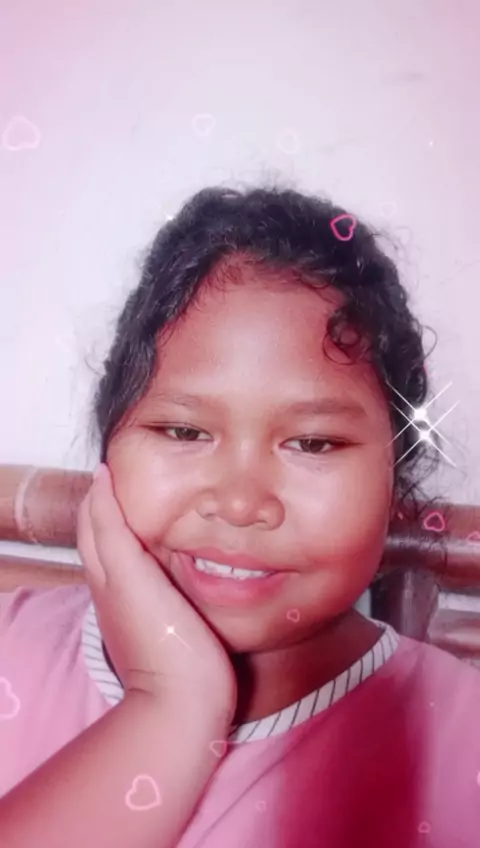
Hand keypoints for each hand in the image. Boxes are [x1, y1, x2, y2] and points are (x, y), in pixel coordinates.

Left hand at [77, 464, 236, 717]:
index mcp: (107, 575)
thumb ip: (113, 531)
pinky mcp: (159, 623)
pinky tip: (171, 554)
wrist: (184, 707)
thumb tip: (100, 483)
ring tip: (156, 506)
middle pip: (104, 537)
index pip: (93, 520)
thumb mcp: (132, 577)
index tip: (117, 462)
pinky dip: (150, 554)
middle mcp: (114, 590)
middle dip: (109, 505)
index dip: (100, 491)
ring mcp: (135, 609)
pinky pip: (147, 577)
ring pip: (125, 557)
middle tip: (135, 477)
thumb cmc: (165, 642)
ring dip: (131, 528)